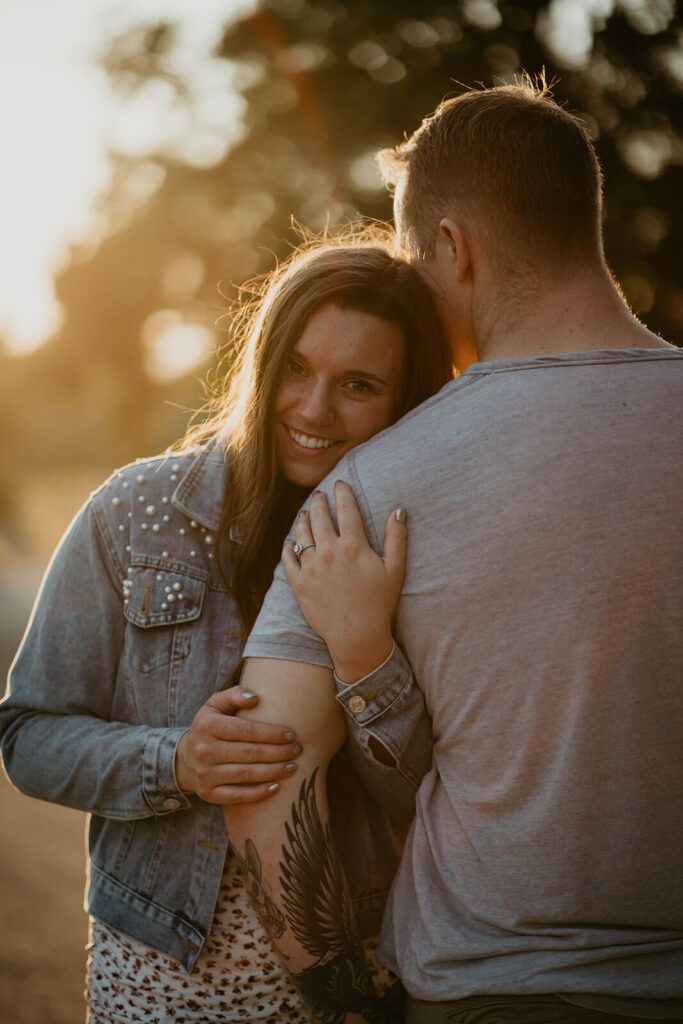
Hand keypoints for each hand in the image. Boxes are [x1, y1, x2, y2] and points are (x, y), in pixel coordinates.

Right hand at [175, 687, 302, 804]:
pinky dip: (258, 793)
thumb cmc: (209, 726)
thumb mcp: (215, 704)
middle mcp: (204, 750)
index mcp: (208, 725)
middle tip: (297, 750)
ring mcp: (205, 774)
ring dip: (274, 771)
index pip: (247, 730)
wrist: (185, 758)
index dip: (272, 733)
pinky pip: (237, 796)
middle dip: (278, 752)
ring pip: (246, 774)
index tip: (292, 734)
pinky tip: (276, 787)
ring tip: (292, 767)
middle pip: (250, 753)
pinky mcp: (208, 793)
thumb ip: (234, 695)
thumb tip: (255, 698)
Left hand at [282, 481, 406, 682]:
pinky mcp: (298, 583)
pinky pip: (288, 558)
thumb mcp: (395, 569)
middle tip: (319, 495)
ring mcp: (311, 567)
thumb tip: (399, 509)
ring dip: (304, 519)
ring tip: (307, 513)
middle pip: (319, 516)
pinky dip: (289, 546)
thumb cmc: (380, 603)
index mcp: (353, 546)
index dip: (342, 493)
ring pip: (301, 534)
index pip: (346, 509)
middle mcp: (329, 552)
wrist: (357, 637)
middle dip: (319, 501)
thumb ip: (397, 537)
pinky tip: (292, 541)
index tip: (340, 484)